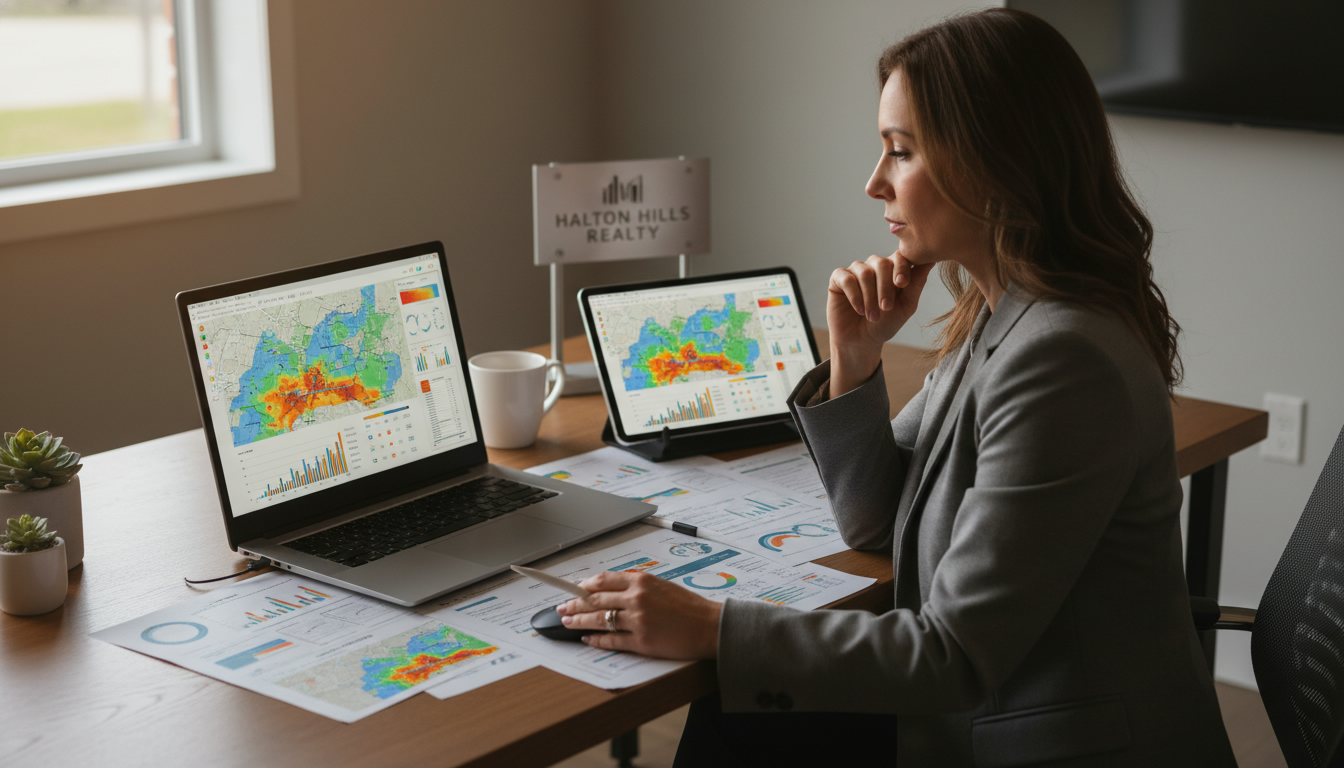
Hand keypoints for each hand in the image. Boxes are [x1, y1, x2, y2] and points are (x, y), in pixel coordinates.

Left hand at [555, 571, 721, 658]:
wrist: (709, 626)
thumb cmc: (688, 606)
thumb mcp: (661, 585)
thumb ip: (636, 585)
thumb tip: (610, 588)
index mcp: (641, 581)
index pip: (602, 581)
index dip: (582, 586)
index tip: (571, 589)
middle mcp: (637, 598)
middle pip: (595, 600)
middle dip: (574, 604)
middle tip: (561, 607)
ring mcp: (638, 620)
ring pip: (599, 620)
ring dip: (579, 621)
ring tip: (567, 622)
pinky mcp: (642, 641)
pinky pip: (612, 640)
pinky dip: (596, 639)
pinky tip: (587, 638)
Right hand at [827, 253, 933, 395]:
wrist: (862, 342)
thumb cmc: (886, 323)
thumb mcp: (906, 306)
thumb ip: (916, 283)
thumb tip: (931, 261)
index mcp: (893, 269)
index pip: (900, 256)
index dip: (901, 267)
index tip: (902, 284)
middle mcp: (874, 266)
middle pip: (881, 263)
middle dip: (885, 287)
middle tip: (886, 308)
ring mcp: (855, 271)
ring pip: (864, 272)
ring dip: (870, 296)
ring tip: (872, 316)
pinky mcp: (838, 279)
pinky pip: (846, 279)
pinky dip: (854, 295)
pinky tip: (859, 310)